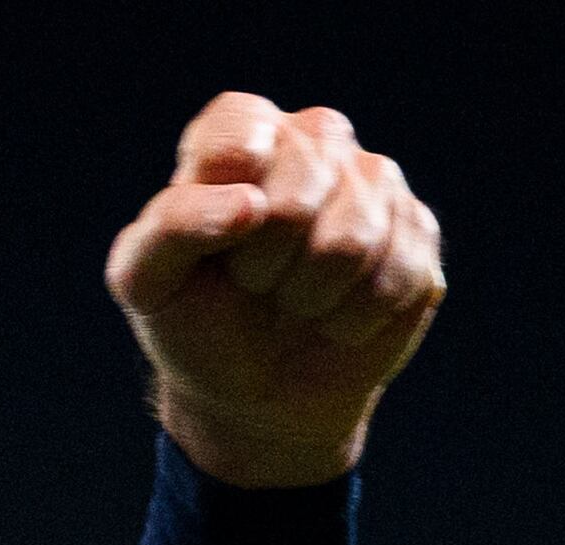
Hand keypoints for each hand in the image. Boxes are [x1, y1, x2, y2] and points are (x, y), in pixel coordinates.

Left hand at [105, 95, 444, 488]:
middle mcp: (314, 139)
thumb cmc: (196, 323)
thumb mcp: (147, 281)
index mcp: (243, 130)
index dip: (230, 209)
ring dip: (311, 297)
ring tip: (294, 302)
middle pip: (300, 192)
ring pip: (354, 237)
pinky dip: (354, 320)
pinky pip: (398, 275)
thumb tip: (250, 203)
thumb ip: (172, 227)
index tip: (218, 250)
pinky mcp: (417, 232)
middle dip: (266, 265)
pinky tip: (336, 319)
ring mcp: (374, 183)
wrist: (256, 394)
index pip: (242, 135)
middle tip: (255, 285)